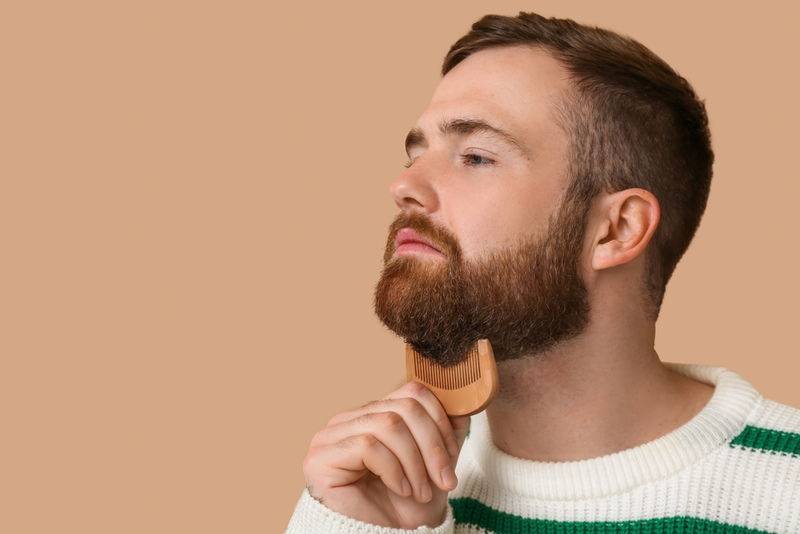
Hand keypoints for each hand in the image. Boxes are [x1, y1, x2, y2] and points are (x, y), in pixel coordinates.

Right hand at [302, 381, 470, 528]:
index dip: (439, 420)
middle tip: (444, 479)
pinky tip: (400, 490)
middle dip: (432, 446)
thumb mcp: (434, 464)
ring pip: (388, 424)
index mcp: (373, 414)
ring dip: (415, 462)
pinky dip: (393, 470)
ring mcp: (331, 437)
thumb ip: (446, 431)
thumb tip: (462, 403)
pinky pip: (368, 446)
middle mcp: (349, 420)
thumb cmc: (404, 506)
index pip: (411, 392)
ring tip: (421, 491)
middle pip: (404, 408)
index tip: (452, 455)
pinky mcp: (321, 458)